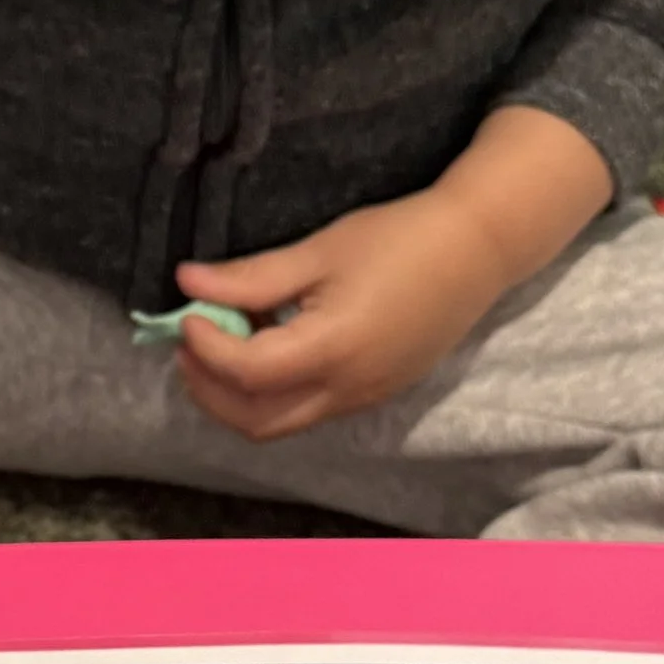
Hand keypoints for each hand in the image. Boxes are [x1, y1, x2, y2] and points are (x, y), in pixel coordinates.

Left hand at [169, 190, 509, 439]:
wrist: (475, 251)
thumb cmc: (399, 239)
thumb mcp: (320, 251)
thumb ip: (251, 277)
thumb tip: (188, 283)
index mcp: (333, 350)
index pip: (245, 372)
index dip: (205, 346)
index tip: (188, 312)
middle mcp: (348, 390)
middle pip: (255, 421)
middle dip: (209, 389)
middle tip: (190, 343)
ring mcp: (364, 399)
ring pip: (281, 423)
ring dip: (240, 394)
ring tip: (229, 340)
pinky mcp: (375, 395)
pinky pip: (309, 411)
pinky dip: (274, 391)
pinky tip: (271, 344)